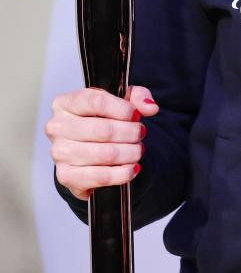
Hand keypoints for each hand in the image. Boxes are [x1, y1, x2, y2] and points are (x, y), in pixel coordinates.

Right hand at [46, 85, 159, 200]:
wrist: (88, 146)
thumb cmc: (102, 118)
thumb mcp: (120, 100)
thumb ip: (137, 96)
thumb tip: (150, 107)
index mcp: (65, 103)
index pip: (96, 101)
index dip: (122, 109)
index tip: (136, 115)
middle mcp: (57, 127)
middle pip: (103, 130)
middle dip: (130, 133)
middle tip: (141, 134)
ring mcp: (59, 153)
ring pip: (105, 154)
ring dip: (129, 153)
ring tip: (138, 150)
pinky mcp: (65, 176)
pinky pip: (100, 176)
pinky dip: (122, 173)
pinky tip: (132, 168)